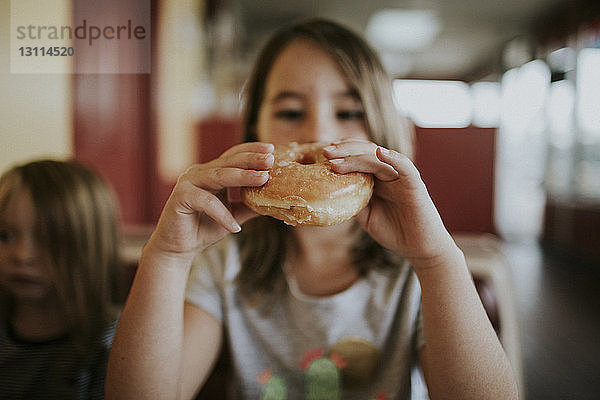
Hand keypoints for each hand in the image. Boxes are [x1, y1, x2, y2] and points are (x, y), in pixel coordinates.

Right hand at [145, 142, 273, 262]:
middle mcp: (199, 172)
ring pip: (219, 176)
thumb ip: (249, 206)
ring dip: (243, 177)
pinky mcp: (180, 196)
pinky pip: (206, 202)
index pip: (233, 156)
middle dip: (252, 160)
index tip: (272, 150)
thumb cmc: (203, 229)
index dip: (252, 151)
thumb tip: (274, 200)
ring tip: (263, 178)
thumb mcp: (233, 215)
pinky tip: (235, 227)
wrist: (178, 249)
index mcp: (211, 173)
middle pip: (229, 161)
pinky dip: (223, 214)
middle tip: (271, 159)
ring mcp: (188, 182)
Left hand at [324, 140, 458, 269]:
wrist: (418, 248)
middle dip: (344, 150)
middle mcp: (388, 172)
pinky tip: (379, 153)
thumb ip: (352, 201)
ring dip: (356, 157)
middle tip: (325, 151)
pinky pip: (404, 166)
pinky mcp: (414, 184)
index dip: (340, 154)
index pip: (357, 158)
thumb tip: (328, 192)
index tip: (321, 155)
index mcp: (376, 178)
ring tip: (336, 161)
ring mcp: (401, 176)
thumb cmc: (394, 231)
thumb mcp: (365, 215)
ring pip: (378, 158)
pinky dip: (393, 158)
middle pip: (365, 152)